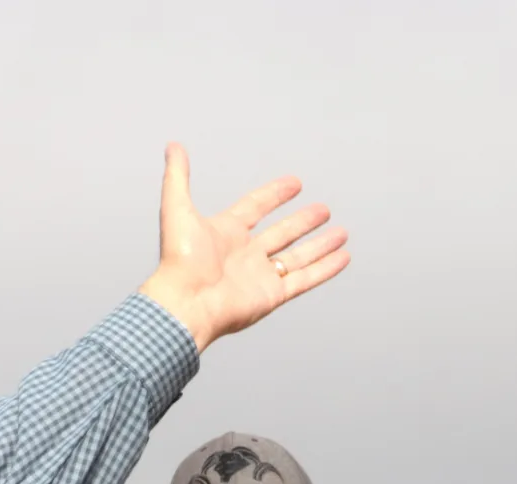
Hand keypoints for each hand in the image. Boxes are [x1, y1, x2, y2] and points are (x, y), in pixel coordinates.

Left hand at [138, 143, 349, 351]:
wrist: (186, 303)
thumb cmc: (179, 261)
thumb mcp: (177, 209)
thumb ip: (178, 177)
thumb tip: (173, 146)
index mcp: (226, 233)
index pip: (256, 208)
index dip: (275, 194)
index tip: (295, 183)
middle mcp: (245, 255)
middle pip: (282, 233)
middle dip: (303, 221)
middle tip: (323, 210)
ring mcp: (260, 276)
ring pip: (298, 257)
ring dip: (320, 245)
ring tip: (341, 232)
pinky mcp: (273, 295)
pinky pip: (305, 279)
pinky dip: (325, 269)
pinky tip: (342, 257)